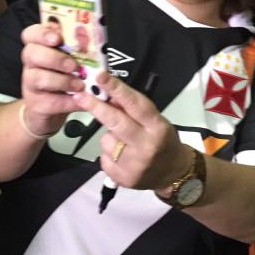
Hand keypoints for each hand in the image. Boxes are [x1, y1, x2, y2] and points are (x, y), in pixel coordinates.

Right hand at [20, 23, 83, 136]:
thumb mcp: (72, 60)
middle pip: (32, 53)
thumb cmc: (65, 77)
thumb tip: (95, 39)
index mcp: (40, 47)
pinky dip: (68, 101)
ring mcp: (30, 84)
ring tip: (80, 85)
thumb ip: (77, 49)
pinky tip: (79, 99)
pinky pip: (49, 101)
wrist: (53, 109)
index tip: (57, 38)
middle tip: (74, 66)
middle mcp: (32, 64)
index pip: (31, 33)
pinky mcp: (36, 104)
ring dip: (62, 81)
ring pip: (38, 78)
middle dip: (55, 58)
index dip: (42, 33)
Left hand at [74, 72, 190, 190]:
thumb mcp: (155, 121)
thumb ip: (133, 110)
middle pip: (116, 122)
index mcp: (157, 127)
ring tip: (122, 140)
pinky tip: (121, 155)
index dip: (117, 89)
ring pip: (106, 140)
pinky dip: (107, 153)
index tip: (101, 76)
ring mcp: (133, 164)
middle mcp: (146, 145)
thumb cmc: (163, 140)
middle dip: (96, 107)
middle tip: (80, 95)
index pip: (135, 104)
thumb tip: (108, 94)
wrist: (173, 173)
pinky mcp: (122, 178)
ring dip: (108, 135)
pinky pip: (103, 157)